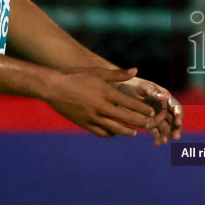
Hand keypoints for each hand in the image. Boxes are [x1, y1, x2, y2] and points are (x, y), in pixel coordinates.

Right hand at [43, 66, 157, 136]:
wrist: (53, 87)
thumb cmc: (76, 76)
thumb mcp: (98, 72)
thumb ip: (118, 74)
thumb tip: (135, 70)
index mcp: (107, 93)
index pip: (131, 104)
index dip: (143, 109)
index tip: (151, 112)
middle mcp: (101, 107)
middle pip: (127, 118)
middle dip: (141, 123)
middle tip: (150, 125)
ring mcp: (92, 117)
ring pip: (115, 129)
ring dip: (127, 131)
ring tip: (134, 132)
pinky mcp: (84, 123)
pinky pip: (100, 132)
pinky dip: (110, 134)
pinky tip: (114, 132)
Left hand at [116, 75, 183, 144]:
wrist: (118, 92)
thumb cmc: (131, 85)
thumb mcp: (141, 86)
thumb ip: (152, 92)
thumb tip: (166, 97)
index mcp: (164, 97)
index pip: (176, 106)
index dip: (179, 114)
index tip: (178, 122)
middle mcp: (163, 107)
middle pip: (174, 119)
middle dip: (176, 128)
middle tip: (176, 137)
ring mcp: (156, 116)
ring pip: (166, 127)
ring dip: (167, 135)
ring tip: (164, 141)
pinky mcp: (149, 123)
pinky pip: (156, 132)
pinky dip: (158, 138)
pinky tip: (157, 143)